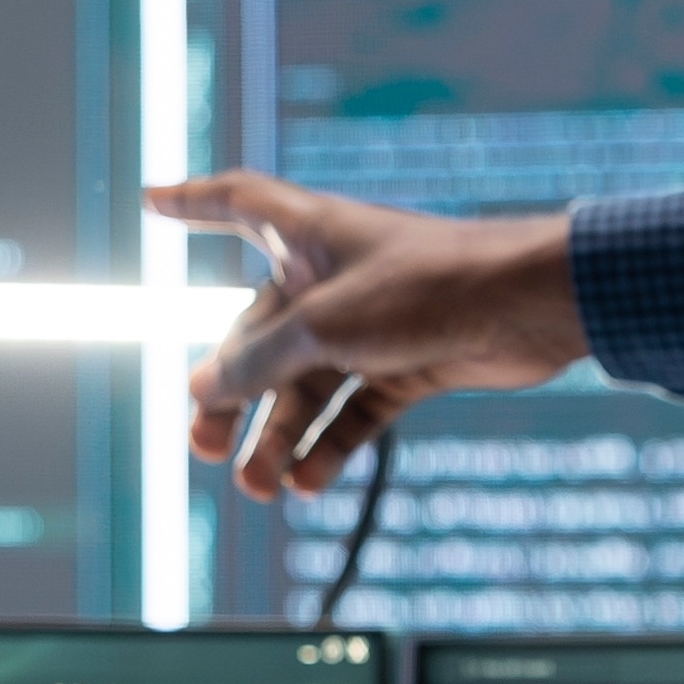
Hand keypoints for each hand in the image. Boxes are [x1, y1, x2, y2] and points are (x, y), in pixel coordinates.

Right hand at [144, 171, 587, 496]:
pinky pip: (356, 410)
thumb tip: (204, 389)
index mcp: (310, 235)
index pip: (236, 202)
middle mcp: (336, 275)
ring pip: (308, 384)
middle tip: (201, 445)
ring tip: (257, 484)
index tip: (152, 198)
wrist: (530, 308)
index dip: (193, 199)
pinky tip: (308, 484)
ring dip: (279, 435)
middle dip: (229, 391)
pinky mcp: (411, 363)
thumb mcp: (323, 326)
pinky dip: (332, 446)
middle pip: (262, 333)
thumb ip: (259, 360)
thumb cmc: (426, 289)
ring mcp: (375, 322)